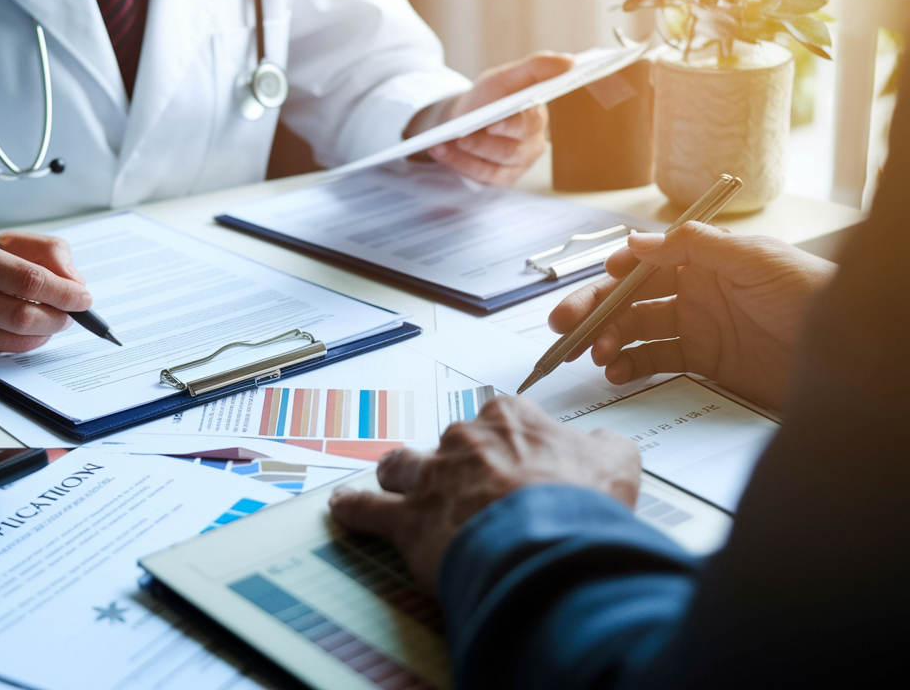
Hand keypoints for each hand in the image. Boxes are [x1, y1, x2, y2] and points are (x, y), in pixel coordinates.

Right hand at [0, 232, 91, 354]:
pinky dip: (25, 341)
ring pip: (17, 340)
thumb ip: (48, 252)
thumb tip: (75, 283)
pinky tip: (27, 327)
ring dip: (46, 333)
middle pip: (24, 317)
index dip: (64, 293)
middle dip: (60, 317)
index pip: (29, 281)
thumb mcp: (5, 241)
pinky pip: (2, 350)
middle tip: (72, 312)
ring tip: (52, 319)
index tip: (83, 297)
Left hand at [329, 396, 639, 589]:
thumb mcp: (617, 466)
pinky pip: (368, 509)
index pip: (501, 415)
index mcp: (511, 420)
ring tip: (399, 487)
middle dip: (457, 463)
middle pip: (451, 443)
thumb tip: (604, 443)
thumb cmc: (581, 505)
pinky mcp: (407, 519)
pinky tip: (343, 509)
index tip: (513, 458)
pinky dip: (354, 510)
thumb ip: (606, 448)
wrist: (549, 544)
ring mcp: (432, 477)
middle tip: (472, 490)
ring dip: (401, 477)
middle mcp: (464, 439)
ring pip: (402, 466)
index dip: (507, 441)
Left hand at [408, 52, 573, 185]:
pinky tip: (440, 150)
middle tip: (460, 136)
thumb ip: (536, 68)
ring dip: (465, 154)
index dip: (511, 126)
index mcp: (536, 117)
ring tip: (442, 142)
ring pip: (494, 165)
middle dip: (483, 143)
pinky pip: (480, 177)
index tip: (494, 124)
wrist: (463, 119)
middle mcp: (531, 144)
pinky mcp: (500, 179)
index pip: (529, 124)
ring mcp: (516, 165)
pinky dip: (458, 163)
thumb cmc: (488, 99)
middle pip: (511, 150)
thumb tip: (569, 61)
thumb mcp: (505, 78)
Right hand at [548, 223, 835, 409]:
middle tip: (565, 327)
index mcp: (704, 259)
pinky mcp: (703, 362)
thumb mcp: (755, 260)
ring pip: (635, 331)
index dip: (615, 272)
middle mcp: (694, 290)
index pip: (644, 260)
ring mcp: (696, 327)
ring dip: (609, 340)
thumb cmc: (811, 294)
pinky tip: (617, 372)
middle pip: (629, 298)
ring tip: (596, 355)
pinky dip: (630, 366)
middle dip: (594, 310)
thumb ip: (695, 248)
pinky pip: (654, 361)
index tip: (597, 284)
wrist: (848, 358)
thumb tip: (639, 239)